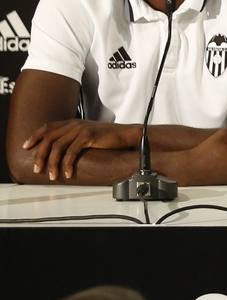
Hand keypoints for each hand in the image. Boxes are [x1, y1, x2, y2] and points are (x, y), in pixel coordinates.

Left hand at [23, 120, 137, 180]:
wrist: (127, 134)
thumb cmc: (109, 138)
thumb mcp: (88, 135)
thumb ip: (74, 138)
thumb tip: (61, 151)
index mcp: (71, 122)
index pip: (47, 127)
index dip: (34, 137)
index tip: (26, 147)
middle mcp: (73, 124)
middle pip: (49, 139)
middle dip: (40, 155)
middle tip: (37, 169)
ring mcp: (80, 129)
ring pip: (58, 147)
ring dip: (52, 163)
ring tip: (52, 176)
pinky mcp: (88, 136)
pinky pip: (72, 152)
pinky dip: (67, 164)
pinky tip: (67, 173)